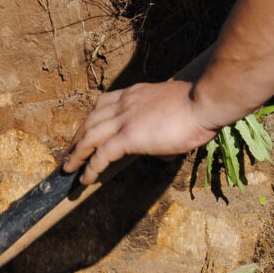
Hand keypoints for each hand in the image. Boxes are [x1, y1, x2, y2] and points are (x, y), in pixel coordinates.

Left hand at [63, 80, 221, 184]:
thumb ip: (162, 126)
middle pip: (90, 119)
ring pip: (89, 137)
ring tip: (68, 167)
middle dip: (77, 136)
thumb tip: (163, 150)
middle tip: (69, 150)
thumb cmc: (199, 106)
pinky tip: (85, 178)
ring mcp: (124, 119)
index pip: (104, 103)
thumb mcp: (173, 109)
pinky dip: (90, 167)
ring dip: (76, 153)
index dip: (92, 117)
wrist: (204, 101)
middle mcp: (124, 103)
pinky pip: (101, 155)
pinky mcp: (128, 137)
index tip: (86, 128)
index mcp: (135, 94)